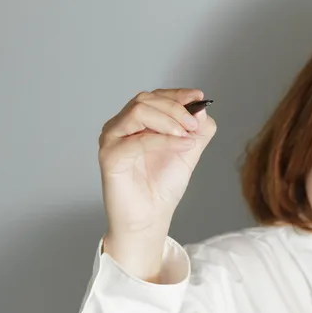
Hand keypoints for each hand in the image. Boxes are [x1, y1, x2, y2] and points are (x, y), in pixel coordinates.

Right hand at [97, 88, 215, 279]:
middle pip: (145, 100)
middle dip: (175, 108)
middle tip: (194, 125)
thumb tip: (201, 109)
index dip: (177, 95)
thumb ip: (197, 130)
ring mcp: (112, 139)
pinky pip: (137, 140)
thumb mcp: (188, 152)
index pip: (155, 97)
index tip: (199, 97)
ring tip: (187, 135)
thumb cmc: (163, 186)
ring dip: (169, 120)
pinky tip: (183, 146)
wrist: (150, 218)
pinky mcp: (110, 157)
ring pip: (138, 111)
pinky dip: (164, 140)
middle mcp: (120, 126)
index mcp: (136, 122)